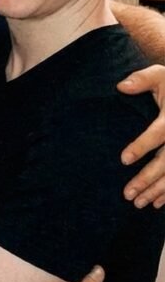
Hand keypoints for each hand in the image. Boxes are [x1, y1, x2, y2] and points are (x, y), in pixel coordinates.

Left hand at [118, 65, 164, 206]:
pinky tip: (156, 204)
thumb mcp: (163, 76)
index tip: (123, 159)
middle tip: (126, 194)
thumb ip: (143, 79)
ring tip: (137, 204)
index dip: (142, 146)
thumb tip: (120, 86)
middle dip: (148, 178)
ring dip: (158, 191)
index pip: (160, 133)